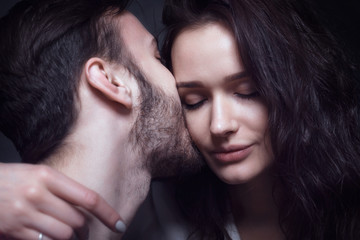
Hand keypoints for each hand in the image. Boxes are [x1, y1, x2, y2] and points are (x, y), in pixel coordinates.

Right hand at [0, 163, 123, 238]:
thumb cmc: (10, 179)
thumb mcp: (37, 174)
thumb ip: (61, 188)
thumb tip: (85, 206)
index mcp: (46, 175)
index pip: (88, 197)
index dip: (108, 213)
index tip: (119, 224)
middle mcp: (37, 193)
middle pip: (77, 220)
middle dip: (85, 229)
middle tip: (84, 231)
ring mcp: (25, 213)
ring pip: (64, 234)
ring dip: (71, 239)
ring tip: (70, 236)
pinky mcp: (15, 230)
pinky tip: (51, 237)